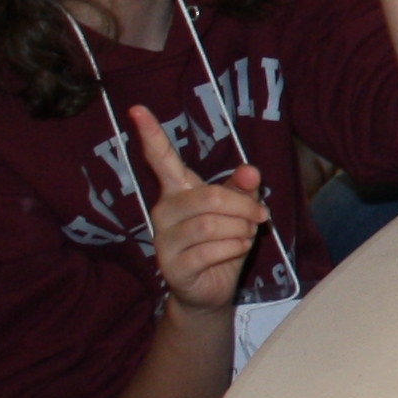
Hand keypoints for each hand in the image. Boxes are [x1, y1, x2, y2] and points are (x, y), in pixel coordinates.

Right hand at [130, 106, 266, 314]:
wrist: (212, 288)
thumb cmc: (224, 240)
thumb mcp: (238, 209)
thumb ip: (243, 187)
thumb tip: (250, 169)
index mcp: (178, 190)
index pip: (161, 158)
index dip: (150, 134)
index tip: (137, 109)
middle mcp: (164, 211)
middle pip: (210, 197)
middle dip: (244, 207)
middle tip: (260, 215)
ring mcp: (164, 239)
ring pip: (212, 224)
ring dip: (241, 230)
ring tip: (244, 235)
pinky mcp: (171, 266)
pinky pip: (211, 250)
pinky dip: (234, 248)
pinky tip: (236, 250)